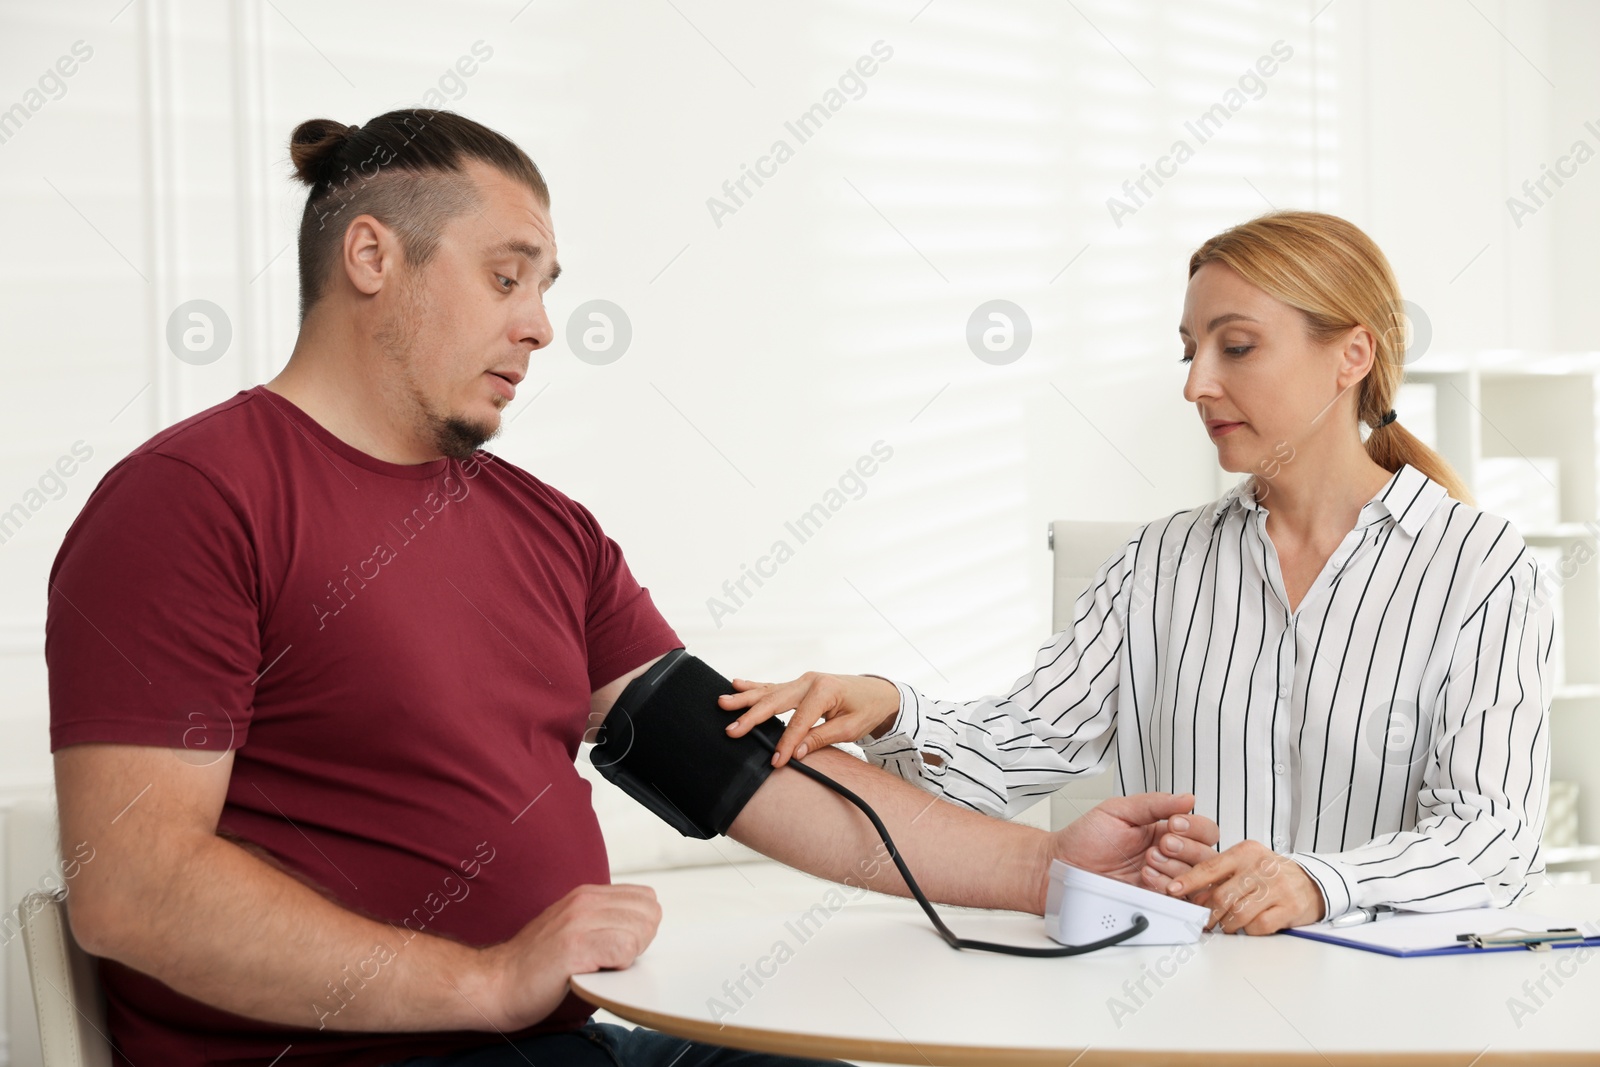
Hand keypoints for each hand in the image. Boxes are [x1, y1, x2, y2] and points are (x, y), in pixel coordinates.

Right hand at [476, 883, 660, 1029]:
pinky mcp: (573, 947)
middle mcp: (584, 901)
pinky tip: (596, 973)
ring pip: (639, 930)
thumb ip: (603, 921)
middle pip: (649, 913)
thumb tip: (643, 926)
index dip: (641, 927)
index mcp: (586, 895)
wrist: (494, 984)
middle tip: (612, 959)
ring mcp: (577, 922)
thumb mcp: (572, 928)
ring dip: (629, 955)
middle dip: (640, 941)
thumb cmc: (535, 966)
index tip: (619, 946)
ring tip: (601, 966)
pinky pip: (623, 950)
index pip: (646, 898)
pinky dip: (619, 966)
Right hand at [719, 672, 900, 766]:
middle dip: (752, 718)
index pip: (799, 721)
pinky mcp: (799, 685)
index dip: (787, 742)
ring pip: (769, 691)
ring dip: (745, 699)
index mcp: (825, 690)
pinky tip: (736, 684)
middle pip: (775, 701)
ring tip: (723, 702)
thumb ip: (821, 738)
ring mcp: (803, 681)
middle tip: (732, 731)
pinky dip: (754, 687)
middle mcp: (810, 681)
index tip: (775, 761)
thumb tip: (797, 753)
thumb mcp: (849, 728)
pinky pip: (773, 687)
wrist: (877, 692)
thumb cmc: (866, 710)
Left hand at [1045, 792, 1219, 908]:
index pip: (1203, 829)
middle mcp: (1170, 855)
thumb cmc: (1085, 838)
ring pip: (1196, 878)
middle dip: (1186, 848)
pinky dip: (1167, 887)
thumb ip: (1154, 803)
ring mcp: (1165, 879)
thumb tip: (1186, 798)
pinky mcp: (1156, 901)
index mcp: (1165, 829)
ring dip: (1174, 868)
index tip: (1174, 824)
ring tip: (1147, 862)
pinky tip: (1146, 879)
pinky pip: (1180, 900)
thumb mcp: (1118, 810)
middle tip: (1161, 845)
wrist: (1063, 866)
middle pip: (1207, 855)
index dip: (1195, 827)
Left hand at [1163, 839, 1324, 934]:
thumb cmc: (1271, 875)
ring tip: (1228, 926)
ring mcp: (1278, 887)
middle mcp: (1261, 866)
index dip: (1189, 881)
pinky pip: (1259, 926)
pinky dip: (1250, 931)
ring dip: (1228, 925)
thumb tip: (1193, 896)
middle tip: (1205, 922)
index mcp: (1245, 852)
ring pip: (1239, 914)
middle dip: (1209, 914)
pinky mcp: (1291, 907)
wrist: (1312, 883)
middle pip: (1222, 896)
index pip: (1210, 867)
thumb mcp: (1245, 864)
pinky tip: (1250, 926)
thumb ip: (1220, 876)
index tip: (1172, 890)